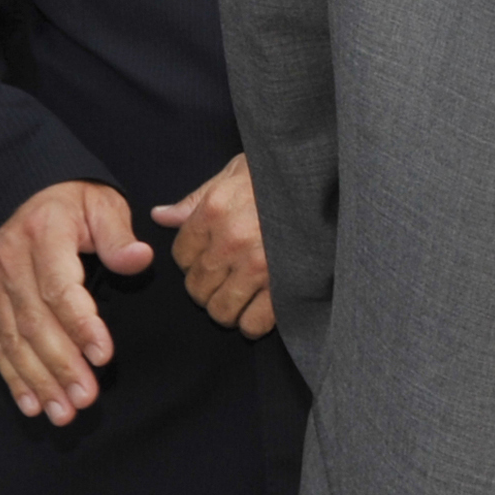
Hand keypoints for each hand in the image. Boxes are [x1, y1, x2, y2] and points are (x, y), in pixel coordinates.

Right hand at [0, 180, 152, 423]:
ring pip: (14, 341)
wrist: (36, 196)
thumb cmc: (79, 204)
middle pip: (35, 324)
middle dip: (61, 366)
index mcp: (43, 236)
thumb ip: (120, 234)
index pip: (59, 289)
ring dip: (39, 381)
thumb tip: (139, 259)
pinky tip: (32, 404)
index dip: (81, 325)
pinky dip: (14, 377)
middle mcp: (10, 264)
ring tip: (63, 412)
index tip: (105, 356)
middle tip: (86, 399)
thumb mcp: (105, 205)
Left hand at [152, 154, 274, 337]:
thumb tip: (160, 216)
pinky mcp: (285, 285)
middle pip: (197, 288)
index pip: (181, 256)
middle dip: (208, 287)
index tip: (212, 257)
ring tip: (243, 296)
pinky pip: (253, 323)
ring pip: (221, 310)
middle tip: (228, 278)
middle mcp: (231, 241)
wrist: (333, 178)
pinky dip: (253, 323)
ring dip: (228, 308)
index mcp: (214, 210)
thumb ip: (197, 197)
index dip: (194, 260)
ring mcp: (258, 266)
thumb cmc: (284, 174)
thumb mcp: (237, 172)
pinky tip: (261, 308)